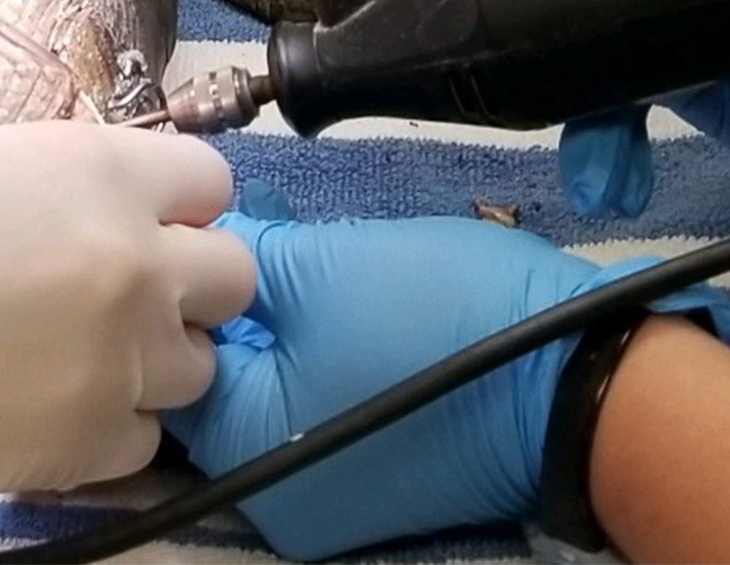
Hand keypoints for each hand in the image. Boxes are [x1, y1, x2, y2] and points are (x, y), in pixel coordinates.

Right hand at [0, 120, 253, 561]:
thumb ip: (27, 176)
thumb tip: (53, 201)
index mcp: (93, 169)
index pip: (211, 184)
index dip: (170, 199)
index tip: (132, 214)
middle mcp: (125, 268)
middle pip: (228, 282)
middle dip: (180, 280)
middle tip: (106, 286)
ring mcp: (99, 375)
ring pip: (191, 374)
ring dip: (146, 360)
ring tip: (63, 353)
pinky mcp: (58, 463)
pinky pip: (136, 448)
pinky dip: (105, 430)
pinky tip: (37, 408)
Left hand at [167, 210, 729, 561]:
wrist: (564, 379)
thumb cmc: (434, 313)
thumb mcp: (324, 262)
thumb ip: (245, 258)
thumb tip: (200, 249)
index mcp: (247, 452)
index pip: (165, 366)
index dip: (174, 291)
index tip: (192, 231)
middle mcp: (272, 498)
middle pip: (207, 392)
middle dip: (223, 316)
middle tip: (245, 240)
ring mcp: (321, 497)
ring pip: (260, 401)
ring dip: (269, 337)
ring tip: (292, 268)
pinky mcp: (365, 481)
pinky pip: (307, 416)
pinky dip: (307, 365)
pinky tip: (327, 309)